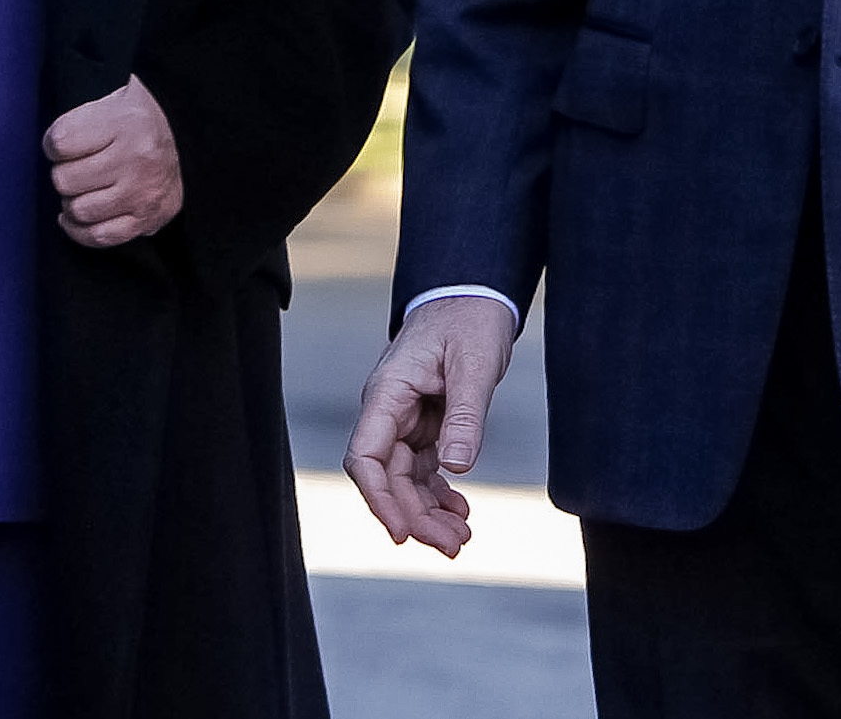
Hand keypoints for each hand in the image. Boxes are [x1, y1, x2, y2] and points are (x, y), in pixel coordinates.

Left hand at [44, 75, 182, 246]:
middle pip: (65, 180)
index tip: (63, 143)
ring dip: (73, 201)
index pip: (58, 143)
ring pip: (78, 210)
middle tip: (78, 165)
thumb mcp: (112, 100)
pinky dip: (81, 230)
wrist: (191, 137)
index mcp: (125, 121)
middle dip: (64, 173)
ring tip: (85, 188)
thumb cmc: (137, 119)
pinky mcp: (148, 218)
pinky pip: (100, 236)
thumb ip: (79, 120)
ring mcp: (143, 192)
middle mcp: (137, 158)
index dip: (53, 144)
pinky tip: (78, 217)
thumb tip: (47, 149)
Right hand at [344, 294, 516, 557]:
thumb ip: (466, 414)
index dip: (379, 500)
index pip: (366, 457)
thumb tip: (458, 466)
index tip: (402, 532)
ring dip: (429, 512)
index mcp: (387, 394)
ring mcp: (404, 420)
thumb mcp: (474, 363)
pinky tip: (460, 511)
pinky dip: (439, 493)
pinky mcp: (425, 424)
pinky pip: (424, 469)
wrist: (475, 295)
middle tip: (453, 545)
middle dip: (415, 516)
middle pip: (388, 478)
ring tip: (461, 539)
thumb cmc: (469, 318)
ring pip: (405, 480)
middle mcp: (388, 411)